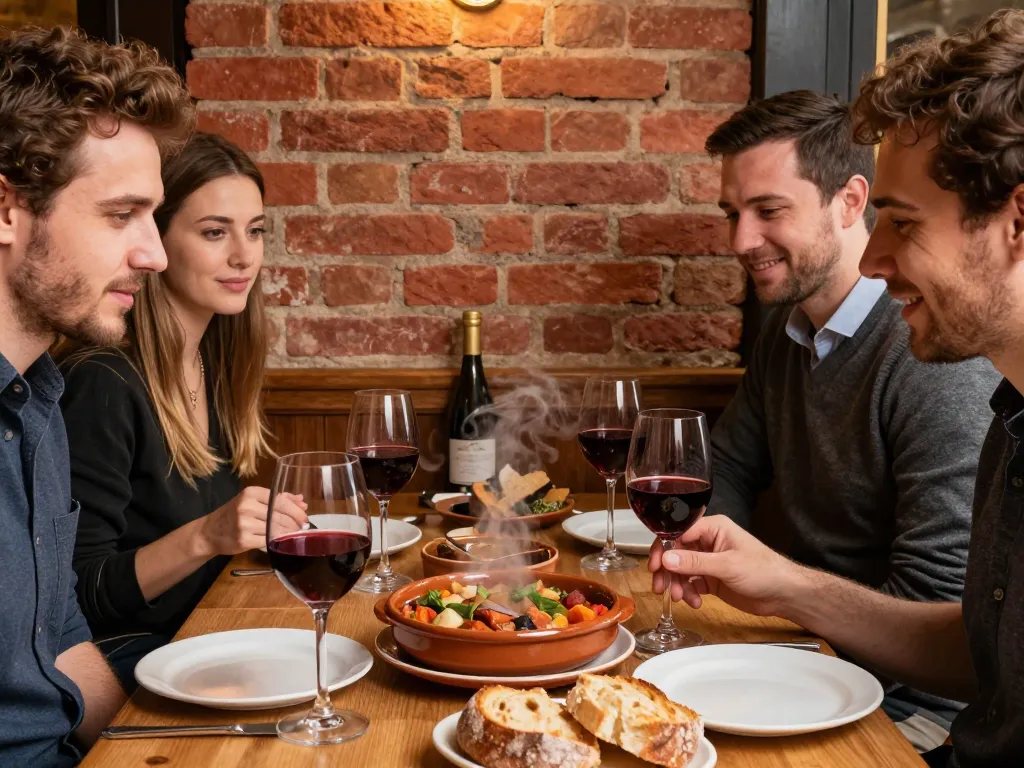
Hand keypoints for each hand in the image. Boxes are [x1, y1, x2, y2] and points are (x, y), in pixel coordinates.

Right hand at [197, 486, 307, 555]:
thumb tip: (302, 501)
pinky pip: (268, 541)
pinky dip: (277, 542)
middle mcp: (247, 506)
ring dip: (289, 533)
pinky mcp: (243, 539)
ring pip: (276, 528)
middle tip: (302, 528)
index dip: (296, 510)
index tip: (304, 517)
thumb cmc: (234, 514)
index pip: (280, 500)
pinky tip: (281, 542)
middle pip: (280, 515)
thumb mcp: (253, 501)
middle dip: (295, 523)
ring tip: (294, 535)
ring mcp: (244, 523)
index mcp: (251, 493)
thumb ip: (278, 499)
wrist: (209, 532)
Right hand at [648, 515, 806, 617]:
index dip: (664, 548)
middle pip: (675, 552)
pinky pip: (690, 583)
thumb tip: (667, 558)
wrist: (784, 594)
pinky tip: (695, 602)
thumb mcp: (727, 565)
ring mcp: (709, 561)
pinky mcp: (711, 579)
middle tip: (661, 586)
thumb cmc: (764, 571)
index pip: (678, 532)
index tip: (655, 565)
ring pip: (680, 569)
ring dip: (677, 584)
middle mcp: (708, 542)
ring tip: (681, 598)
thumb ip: (695, 562)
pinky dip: (688, 593)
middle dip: (668, 570)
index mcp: (713, 528)